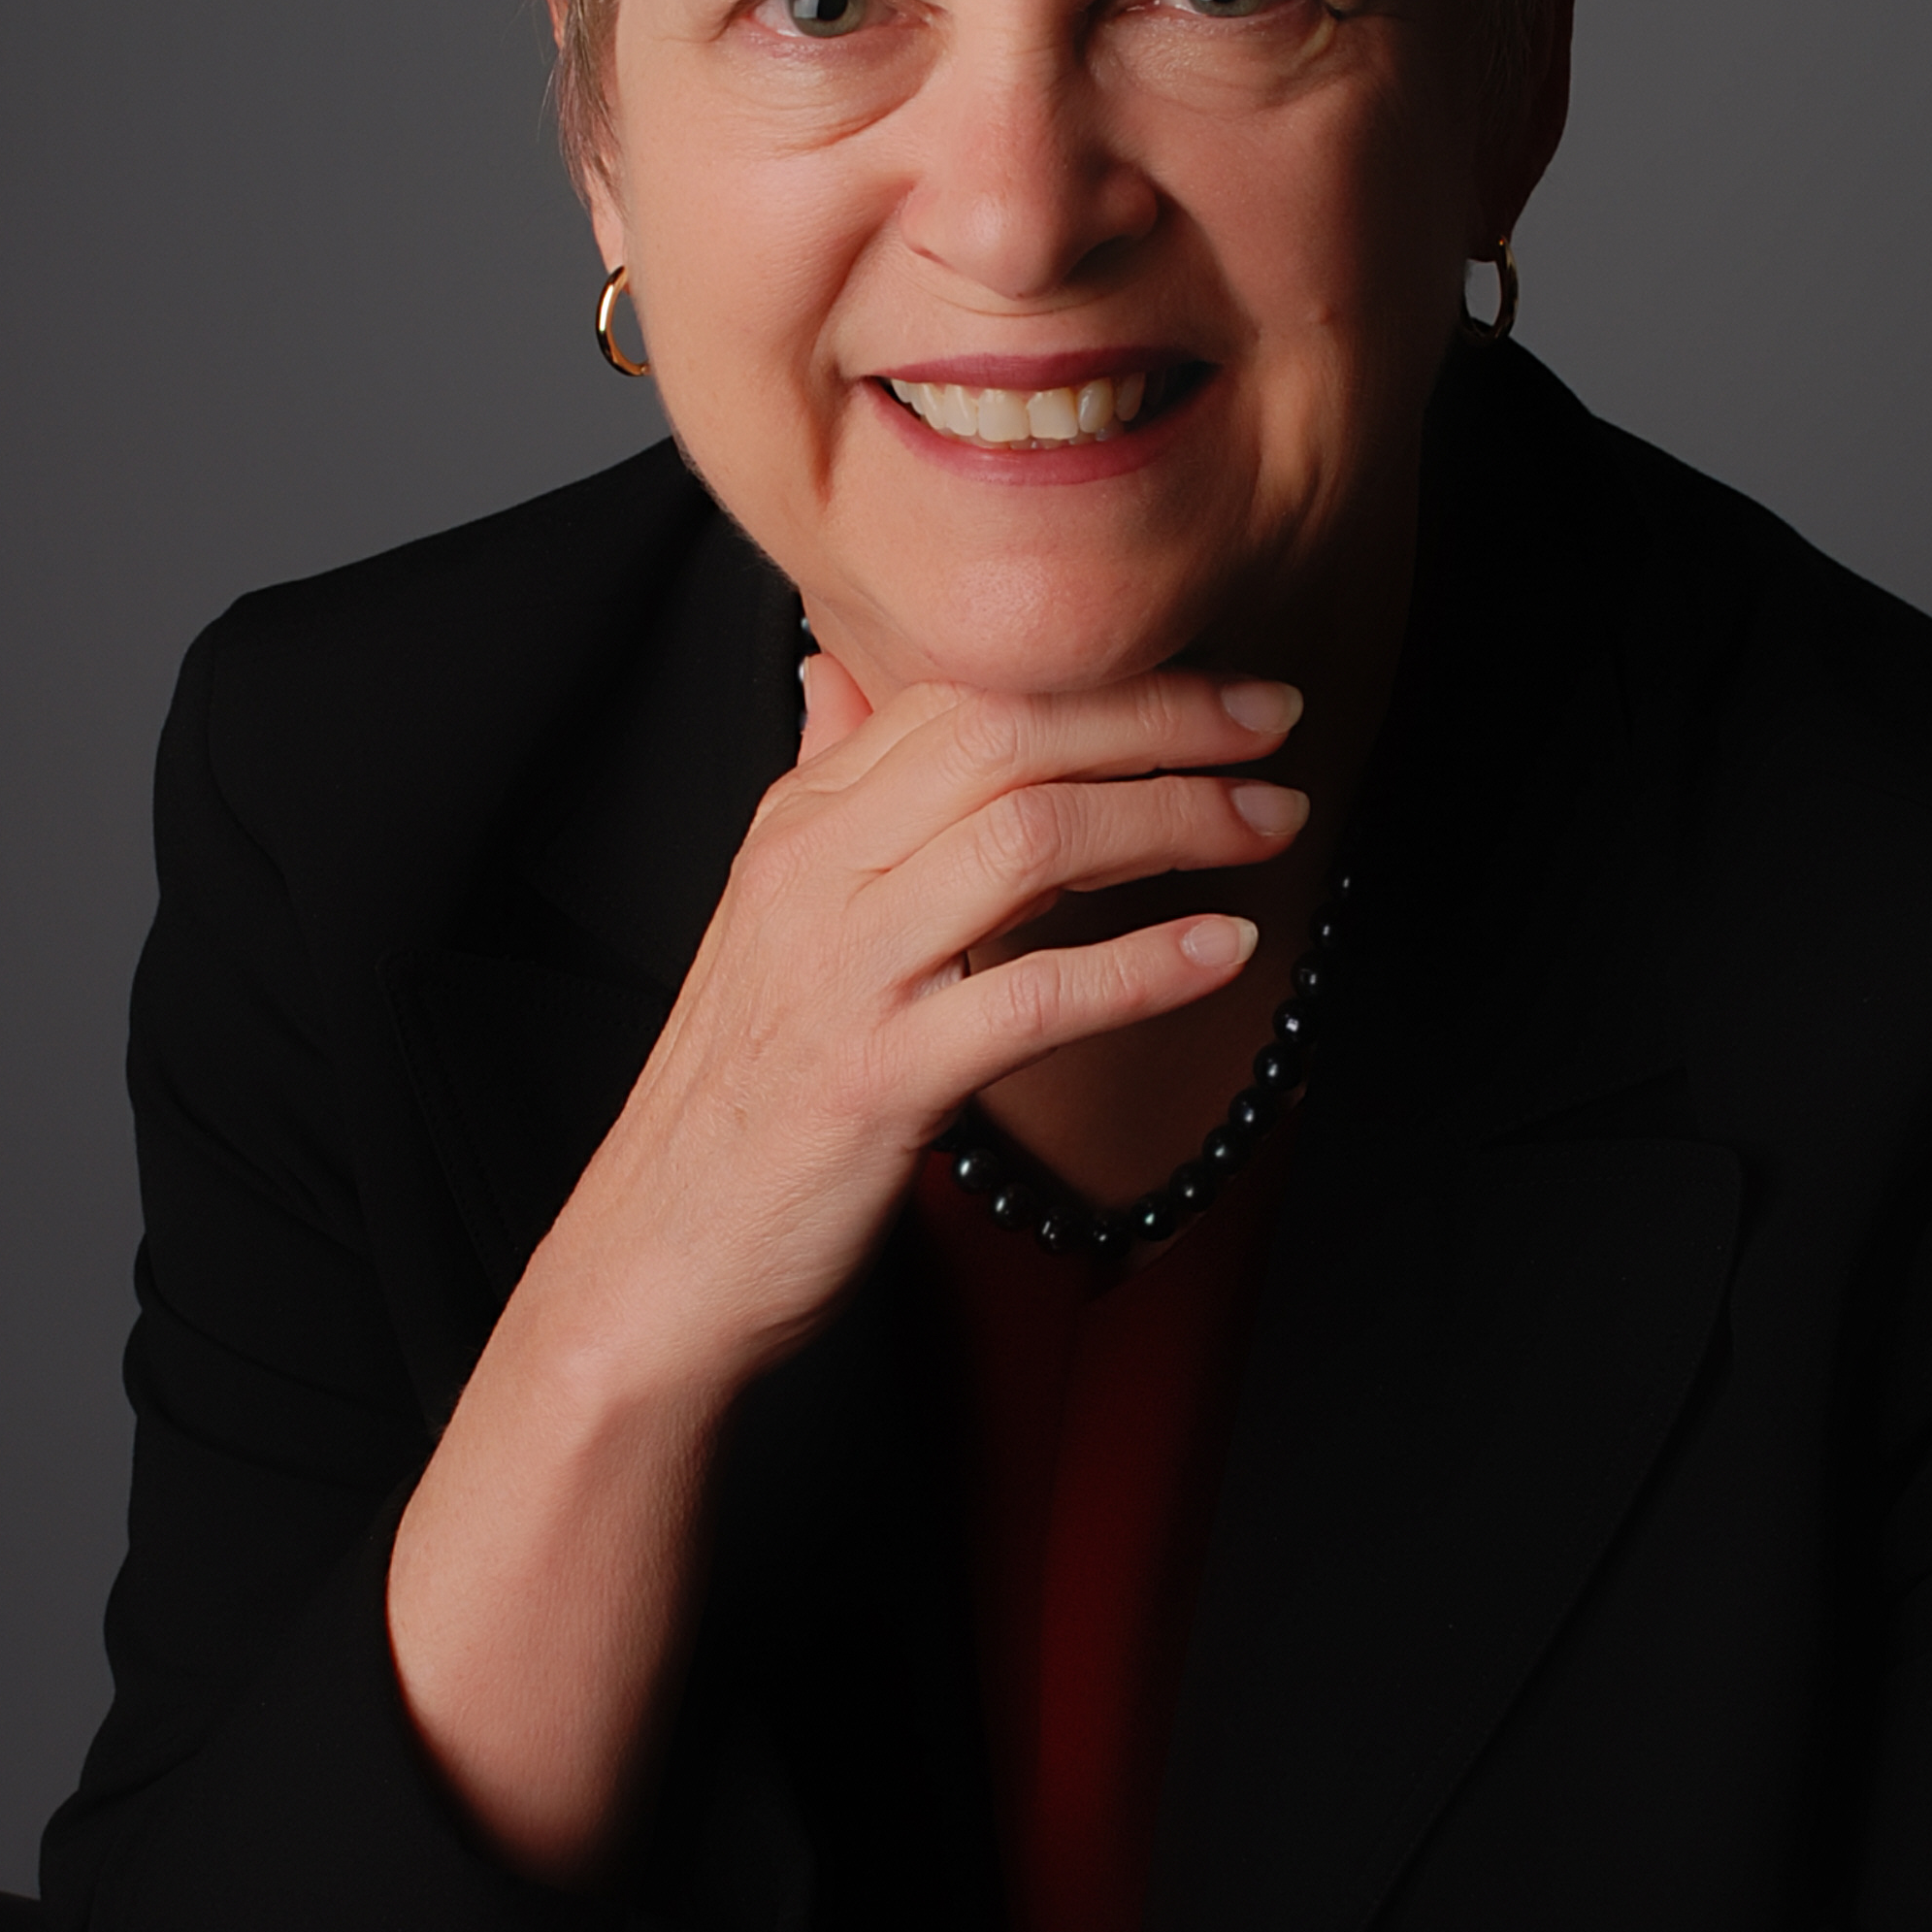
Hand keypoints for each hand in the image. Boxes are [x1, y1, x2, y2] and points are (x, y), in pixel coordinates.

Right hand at [383, 658, 1304, 1878]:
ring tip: (1273, 825)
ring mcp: (841, 974)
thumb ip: (819, 788)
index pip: (967, 694)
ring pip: (1027, 841)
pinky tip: (1221, 953)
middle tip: (1276, 724)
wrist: (655, 1260)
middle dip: (1162, 721)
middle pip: (1010, 740)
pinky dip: (1140, 967)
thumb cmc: (740, 1093)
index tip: (1221, 690)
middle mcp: (812, 874)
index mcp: (798, 824)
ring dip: (1172, 821)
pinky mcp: (872, 1080)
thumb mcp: (771, 915)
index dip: (1109, 679)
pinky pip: (1027, 997)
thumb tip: (834, 672)